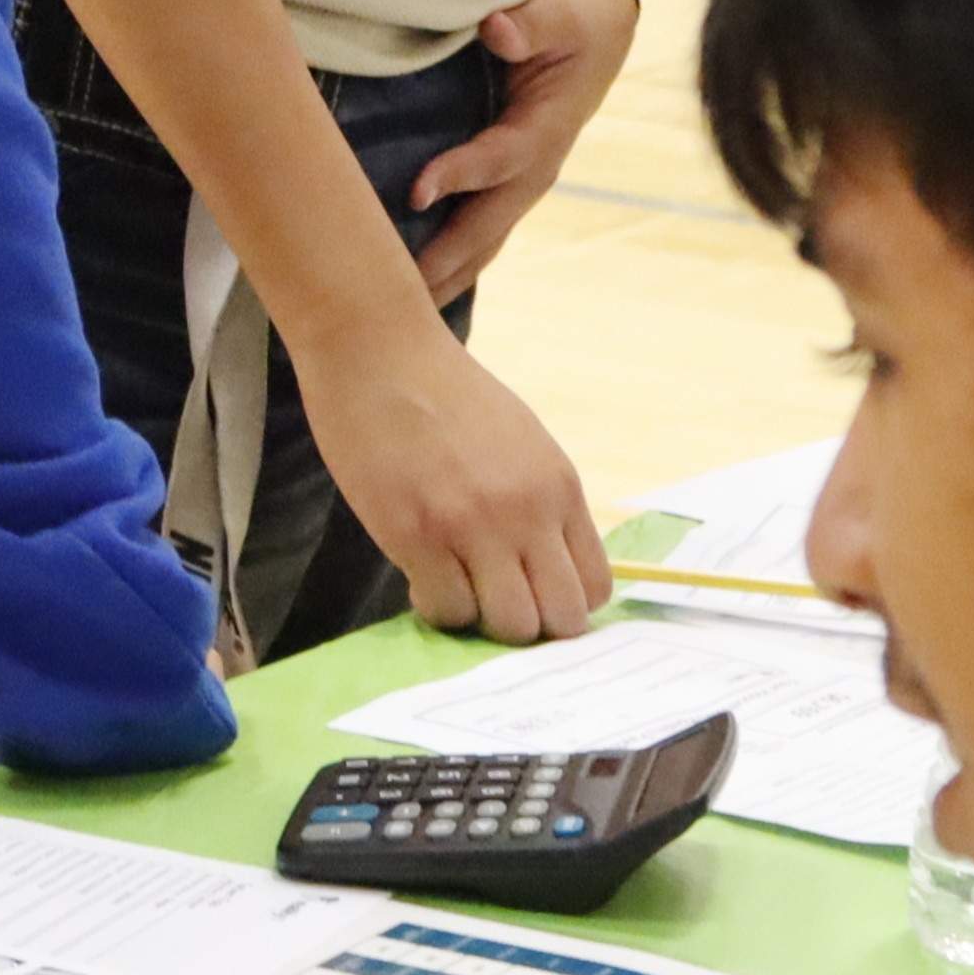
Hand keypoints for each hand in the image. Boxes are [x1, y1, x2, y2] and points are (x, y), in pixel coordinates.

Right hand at [292, 320, 606, 645]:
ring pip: (508, 625)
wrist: (378, 347)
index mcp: (559, 486)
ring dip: (481, 619)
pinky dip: (435, 606)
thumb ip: (537, 500)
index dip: (563, 605)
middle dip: (531, 627)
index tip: (531, 595)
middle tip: (492, 602)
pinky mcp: (416, 533)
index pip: (595, 585)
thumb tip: (543, 567)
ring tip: (454, 586)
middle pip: (561, 619)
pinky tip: (419, 574)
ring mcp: (473, 525)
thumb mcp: (518, 441)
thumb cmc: (442, 392)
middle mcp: (527, 510)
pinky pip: (445, 609)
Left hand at [407, 0, 639, 301]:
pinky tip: (409, 289)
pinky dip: (447, 264)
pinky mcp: (505, 188)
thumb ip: (534, 22)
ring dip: (444, 278)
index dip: (461, 176)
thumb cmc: (578, 21)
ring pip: (481, 243)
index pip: (500, 160)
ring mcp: (521, 186)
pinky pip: (475, 235)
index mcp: (546, 129)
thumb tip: (497, 29)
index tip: (417, 192)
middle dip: (446, 262)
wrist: (598, 37)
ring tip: (394, 315)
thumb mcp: (567, 14)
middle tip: (398, 297)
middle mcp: (534, 170)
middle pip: (487, 226)